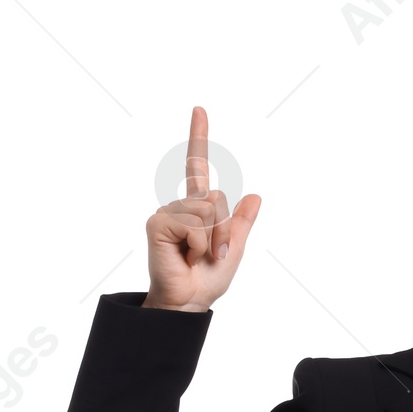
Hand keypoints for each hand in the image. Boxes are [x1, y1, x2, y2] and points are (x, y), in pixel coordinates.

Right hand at [144, 105, 261, 312]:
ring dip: (211, 240)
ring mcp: (168, 213)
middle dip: (224, 231)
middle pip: (217, 198)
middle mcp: (181, 206)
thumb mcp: (233, 249)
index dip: (199, 136)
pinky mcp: (157, 223)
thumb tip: (255, 195)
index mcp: (198, 208)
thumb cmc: (207, 279)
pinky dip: (198, 244)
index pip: (197, 166)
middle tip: (212, 254)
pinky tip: (185, 256)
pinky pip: (193, 223)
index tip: (200, 109)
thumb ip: (242, 223)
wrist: (189, 302)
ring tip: (197, 256)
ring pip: (207, 210)